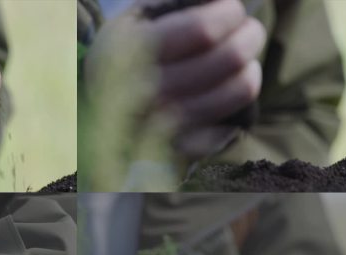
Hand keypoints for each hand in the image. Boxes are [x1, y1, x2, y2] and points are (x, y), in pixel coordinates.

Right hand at [87, 0, 265, 159]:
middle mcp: (147, 90)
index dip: (229, 13)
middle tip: (249, 32)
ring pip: (237, 91)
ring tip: (244, 62)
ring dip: (250, 70)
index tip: (232, 10)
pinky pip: (228, 127)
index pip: (203, 29)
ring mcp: (165, 125)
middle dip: (250, 37)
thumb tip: (218, 0)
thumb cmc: (124, 54)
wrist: (95, 111)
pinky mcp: (179, 149)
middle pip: (229, 57)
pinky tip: (226, 95)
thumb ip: (174, 2)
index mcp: (133, 50)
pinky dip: (235, 109)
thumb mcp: (134, 19)